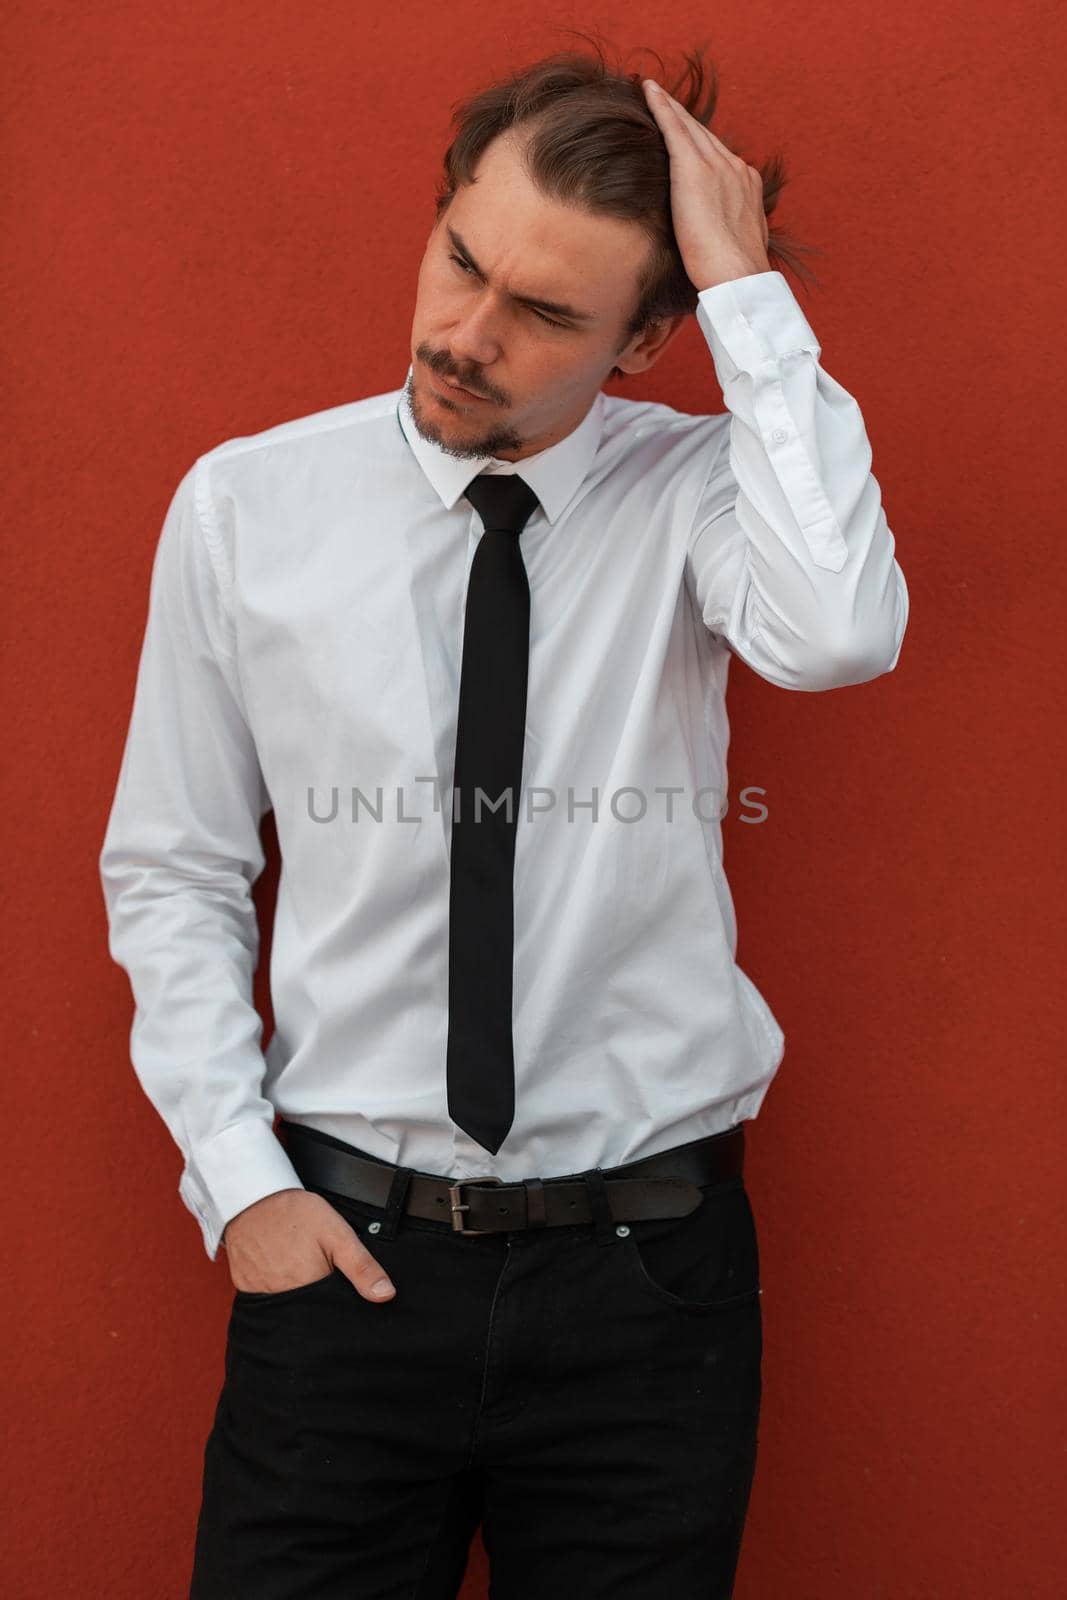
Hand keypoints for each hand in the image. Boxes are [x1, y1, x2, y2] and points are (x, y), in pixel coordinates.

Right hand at [222, 1188, 396, 1300]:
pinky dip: (274, 1290)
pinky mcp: (245, 1288)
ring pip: (287, 1309)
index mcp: (310, 1288)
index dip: (339, 1304)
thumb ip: (362, 1267)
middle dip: (318, 1300)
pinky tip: (279, 1271)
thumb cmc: (296, 1213)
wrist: (253, 1196)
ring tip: (296, 1267)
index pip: (332, 1313)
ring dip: (296, 1296)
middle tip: (314, 1268)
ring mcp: (261, 1295)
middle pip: (309, 1314)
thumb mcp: (338, 1234)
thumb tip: (386, 1295)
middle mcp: (284, 1299)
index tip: (338, 1287)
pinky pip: (265, 1300)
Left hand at [642, 79, 771, 289]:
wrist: (739, 276)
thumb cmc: (733, 276)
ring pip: (689, 127)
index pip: (717, 157)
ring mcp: (718, 166)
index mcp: (746, 187)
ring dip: (669, 107)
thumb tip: (711, 244)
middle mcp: (735, 169)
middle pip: (704, 135)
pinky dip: (662, 108)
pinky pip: (675, 129)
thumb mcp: (734, 249)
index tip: (686, 134)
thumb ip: (724, 233)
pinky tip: (648, 93)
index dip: (699, 142)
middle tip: (661, 98)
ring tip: (651, 91)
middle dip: (683, 117)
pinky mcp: (695, 170)